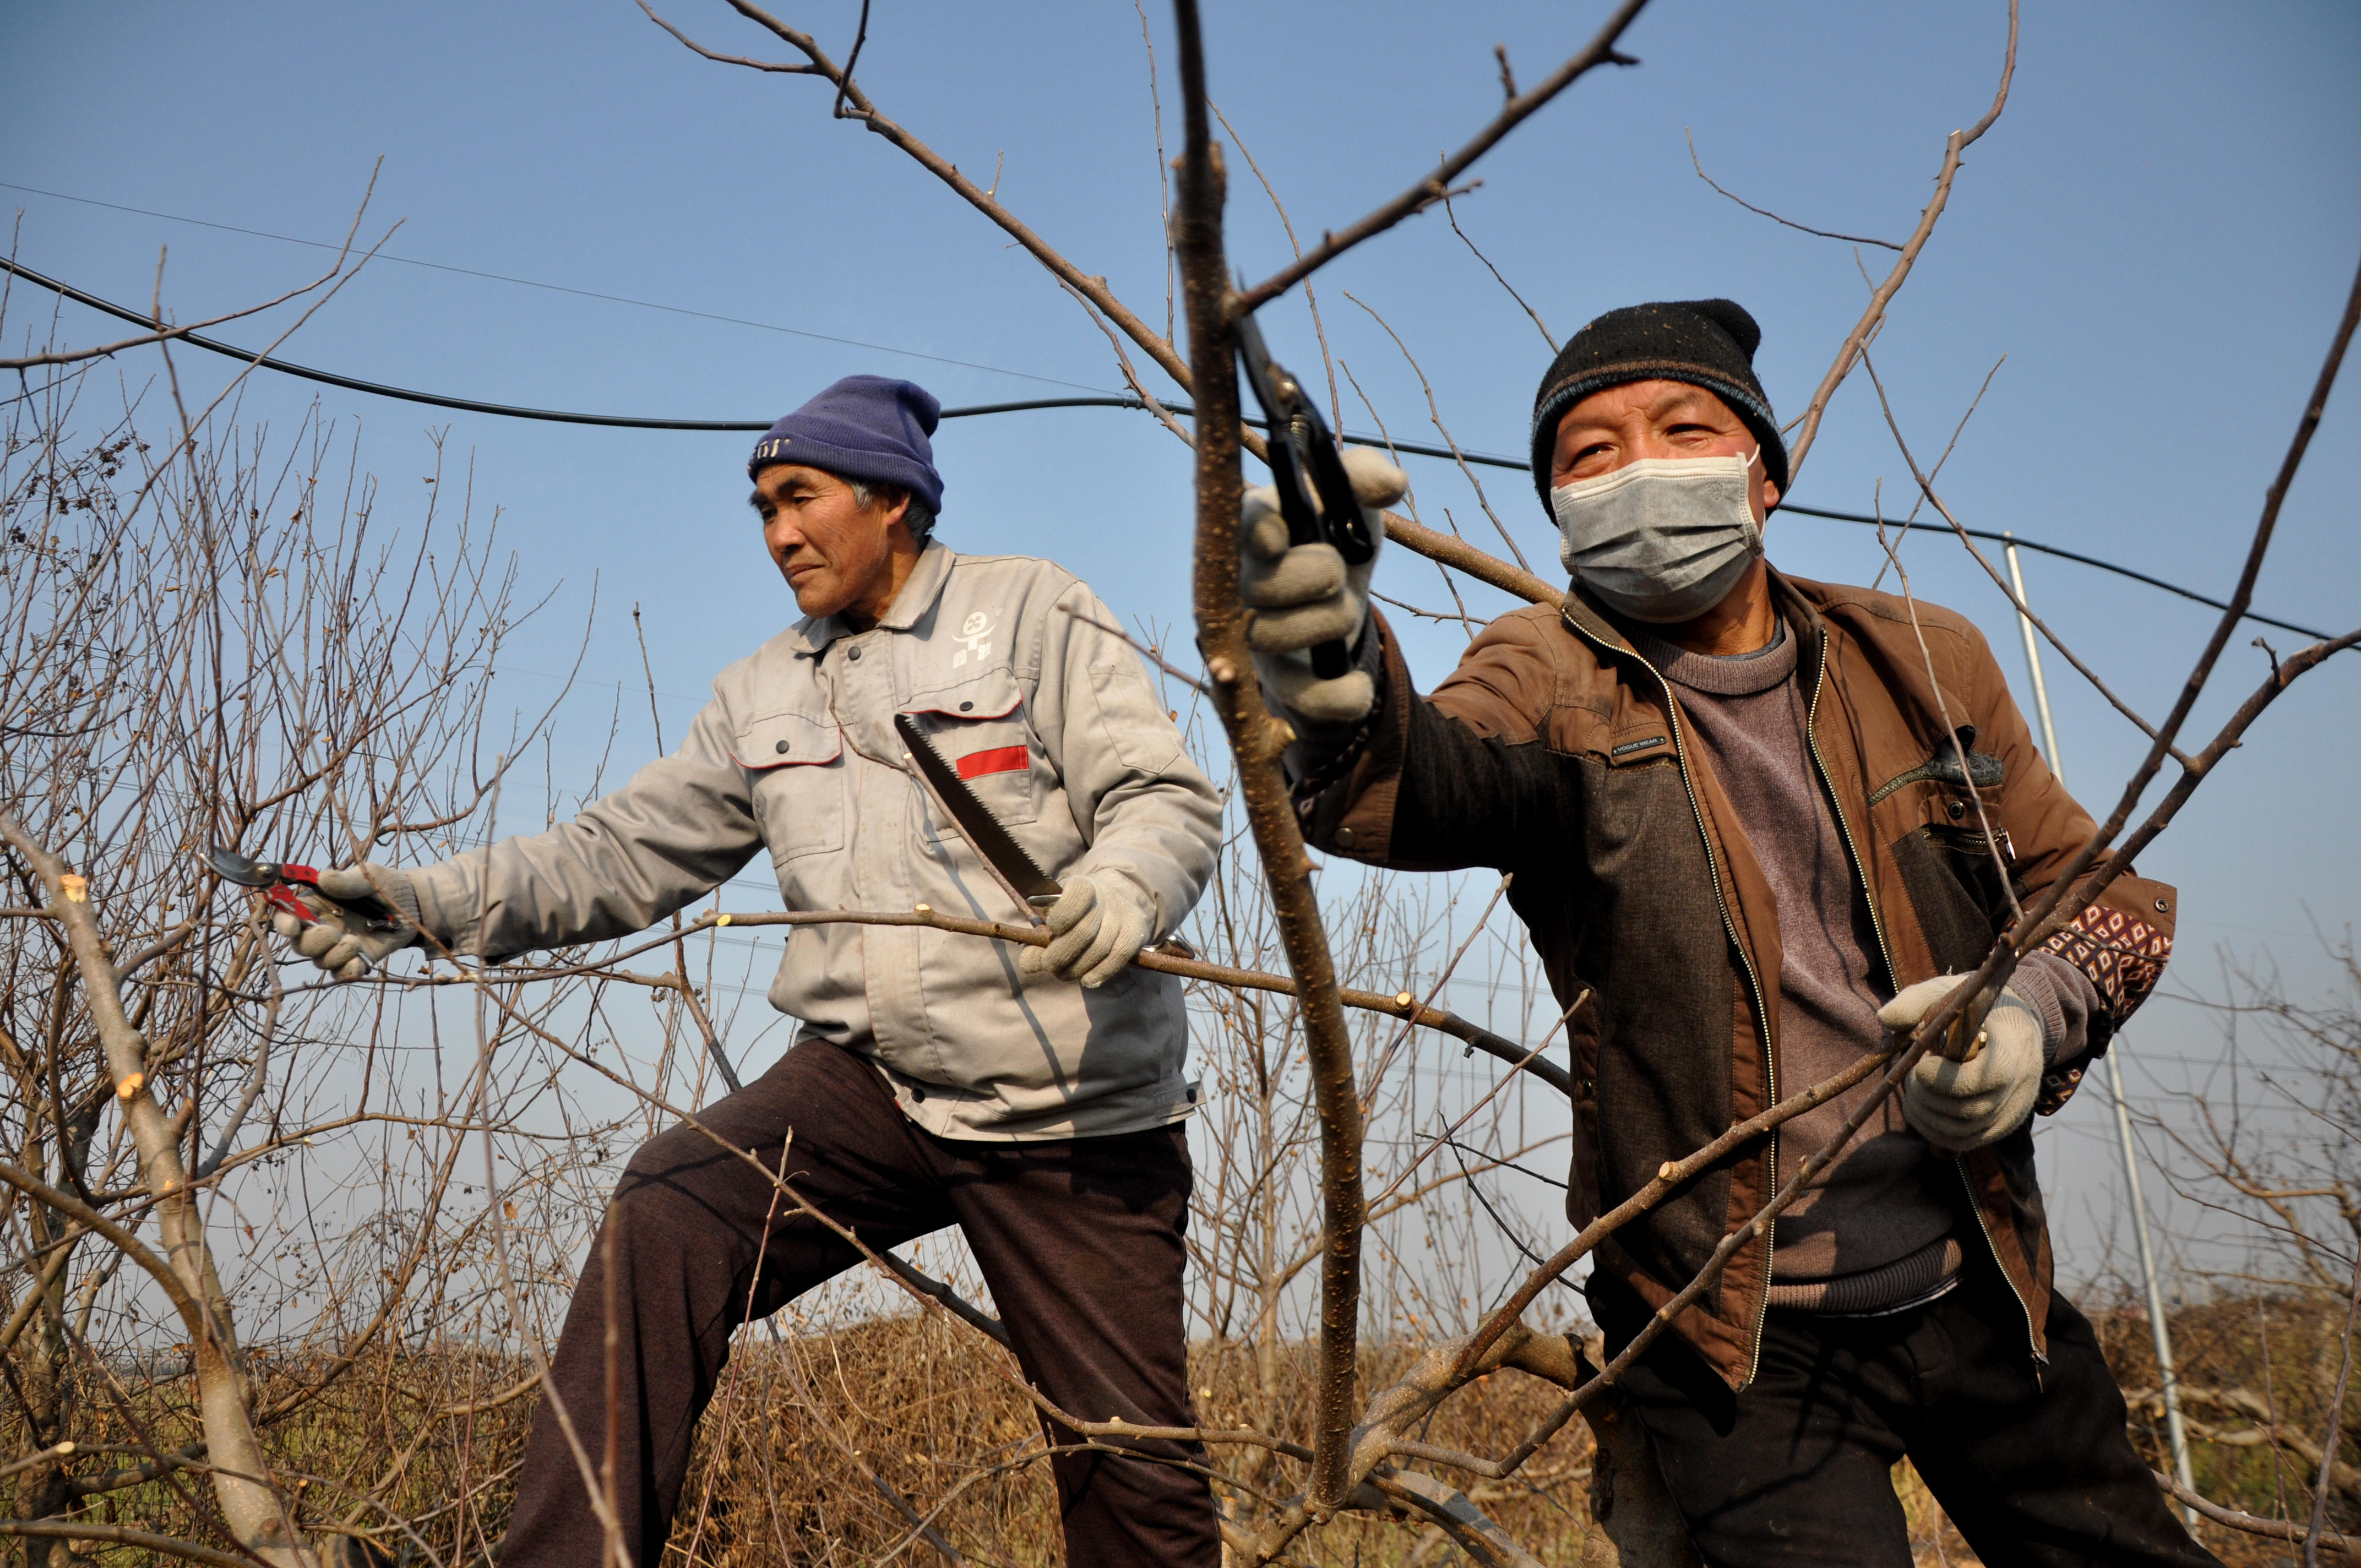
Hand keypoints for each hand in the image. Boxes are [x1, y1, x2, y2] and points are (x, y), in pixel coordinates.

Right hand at [269, 864, 423, 981]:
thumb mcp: (369, 876)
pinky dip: (347, 971)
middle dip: (312, 942)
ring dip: (334, 955)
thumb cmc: (386, 885)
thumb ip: (347, 881)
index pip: (288, 916)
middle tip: (332, 932)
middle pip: (300, 945)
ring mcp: (338, 946)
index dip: (284, 923)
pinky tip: (358, 962)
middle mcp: (322, 927)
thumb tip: (323, 878)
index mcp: (316, 904)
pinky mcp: (356, 959)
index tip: (292, 927)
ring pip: (320, 961)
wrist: (414, 904)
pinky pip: (342, 974)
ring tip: (355, 941)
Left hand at [1018, 875, 1151, 988]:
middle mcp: (1106, 896)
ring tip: (1064, 974)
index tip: (1053, 930)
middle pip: (1084, 931)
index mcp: (1083, 885)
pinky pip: (1118, 957)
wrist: (1114, 906)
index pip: (1077, 894)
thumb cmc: (1076, 916)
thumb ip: (1038, 941)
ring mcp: (1124, 914)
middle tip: (1051, 966)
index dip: (1063, 916)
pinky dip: (1100, 972)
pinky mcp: (1136, 932)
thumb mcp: (1055, 920)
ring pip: (1100, 948)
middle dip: (1062, 954)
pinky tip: (1087, 980)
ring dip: (1077, 968)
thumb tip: (1029, 963)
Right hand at [1239, 446, 1408, 725]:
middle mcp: (1242, 582)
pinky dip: (1335, 696)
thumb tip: (1391, 484)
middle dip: (1312, 576)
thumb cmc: (1336, 535)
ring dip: (1327, 623)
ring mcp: (1254, 634)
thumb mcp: (1352, 500)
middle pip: (1258, 585)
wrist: (1339, 594)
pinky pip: (1297, 697)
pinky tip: (1359, 688)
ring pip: (1271, 637)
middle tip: (1336, 572)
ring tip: (1347, 610)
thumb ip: (1365, 476)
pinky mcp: (1278, 680)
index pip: (1242, 524)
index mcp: (1255, 526)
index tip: (1283, 536)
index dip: (1262, 531)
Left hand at [1879, 975, 2046, 1152]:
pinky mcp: (2001, 1126)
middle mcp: (2021, 1085)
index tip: (1920, 1065)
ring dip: (1926, 1116)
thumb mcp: (1948, 991)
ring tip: (1914, 1091)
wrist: (2015, 1025)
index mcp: (2013, 1047)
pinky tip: (1921, 1108)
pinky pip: (1966, 1142)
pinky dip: (1934, 1132)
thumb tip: (1886, 1019)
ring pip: (1964, 1132)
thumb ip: (1916, 1000)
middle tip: (1911, 1076)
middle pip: (1970, 1110)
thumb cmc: (1975, 1006)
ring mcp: (2013, 1110)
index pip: (1986, 1078)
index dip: (1945, 1079)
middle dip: (1928, 1097)